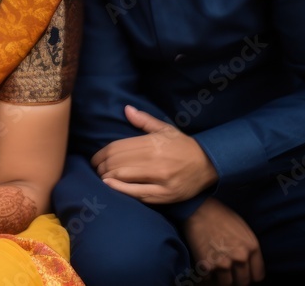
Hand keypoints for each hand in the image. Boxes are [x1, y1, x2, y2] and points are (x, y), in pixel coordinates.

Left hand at [91, 105, 217, 203]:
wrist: (209, 165)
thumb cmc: (183, 146)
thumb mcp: (166, 129)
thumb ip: (145, 121)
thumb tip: (127, 109)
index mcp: (153, 143)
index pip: (118, 148)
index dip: (101, 153)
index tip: (95, 158)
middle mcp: (155, 161)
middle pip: (117, 162)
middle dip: (101, 166)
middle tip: (96, 168)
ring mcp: (160, 179)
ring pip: (124, 177)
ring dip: (107, 177)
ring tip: (100, 176)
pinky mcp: (165, 195)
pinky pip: (137, 193)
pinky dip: (120, 190)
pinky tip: (110, 185)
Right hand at [184, 198, 264, 285]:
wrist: (197, 208)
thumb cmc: (219, 216)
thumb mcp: (242, 229)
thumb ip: (248, 249)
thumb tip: (247, 265)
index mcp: (252, 247)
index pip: (258, 276)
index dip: (249, 274)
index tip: (241, 272)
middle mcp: (240, 257)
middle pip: (243, 282)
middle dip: (235, 278)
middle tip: (226, 270)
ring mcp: (223, 263)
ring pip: (226, 284)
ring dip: (220, 278)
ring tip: (214, 267)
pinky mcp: (206, 266)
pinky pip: (208, 280)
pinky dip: (206, 275)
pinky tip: (204, 264)